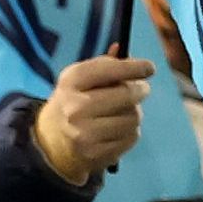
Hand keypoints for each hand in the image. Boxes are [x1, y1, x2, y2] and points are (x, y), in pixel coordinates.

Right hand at [32, 54, 152, 186]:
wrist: (53, 140)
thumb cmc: (73, 101)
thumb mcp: (79, 79)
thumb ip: (103, 65)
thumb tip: (122, 48)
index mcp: (70, 82)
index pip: (108, 70)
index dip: (134, 67)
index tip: (149, 68)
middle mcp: (75, 107)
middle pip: (126, 95)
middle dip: (140, 90)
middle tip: (141, 89)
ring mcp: (86, 133)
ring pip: (133, 118)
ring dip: (134, 112)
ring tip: (124, 111)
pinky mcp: (97, 153)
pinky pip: (132, 137)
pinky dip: (131, 131)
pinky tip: (118, 128)